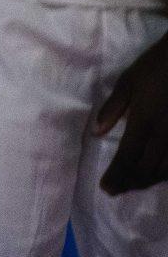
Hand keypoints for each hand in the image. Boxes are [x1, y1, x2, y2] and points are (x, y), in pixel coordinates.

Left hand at [95, 30, 167, 194]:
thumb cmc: (156, 68)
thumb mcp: (127, 82)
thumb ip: (112, 108)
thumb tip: (96, 132)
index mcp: (144, 123)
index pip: (127, 158)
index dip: (117, 176)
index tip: (106, 189)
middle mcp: (165, 137)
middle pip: (147, 170)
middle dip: (130, 183)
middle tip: (116, 189)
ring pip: (166, 171)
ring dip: (148, 180)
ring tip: (133, 184)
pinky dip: (166, 172)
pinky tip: (159, 173)